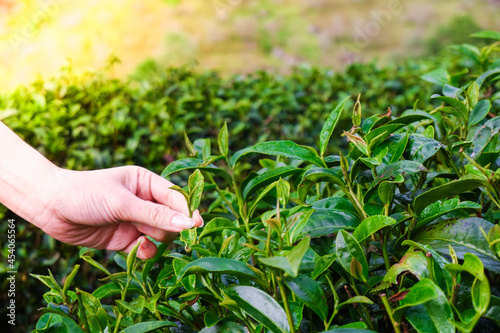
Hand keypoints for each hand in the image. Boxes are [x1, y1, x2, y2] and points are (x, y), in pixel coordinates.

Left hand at [30, 166, 202, 258]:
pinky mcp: (125, 239)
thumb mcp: (122, 202)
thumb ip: (155, 215)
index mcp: (146, 182)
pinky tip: (138, 250)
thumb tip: (188, 224)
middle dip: (171, 228)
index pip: (175, 197)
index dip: (187, 211)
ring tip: (142, 240)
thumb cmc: (85, 194)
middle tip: (167, 237)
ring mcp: (135, 220)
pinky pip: (146, 248)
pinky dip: (145, 252)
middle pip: (172, 218)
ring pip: (161, 235)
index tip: (196, 226)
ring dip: (156, 240)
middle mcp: (144, 201)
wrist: (50, 208)